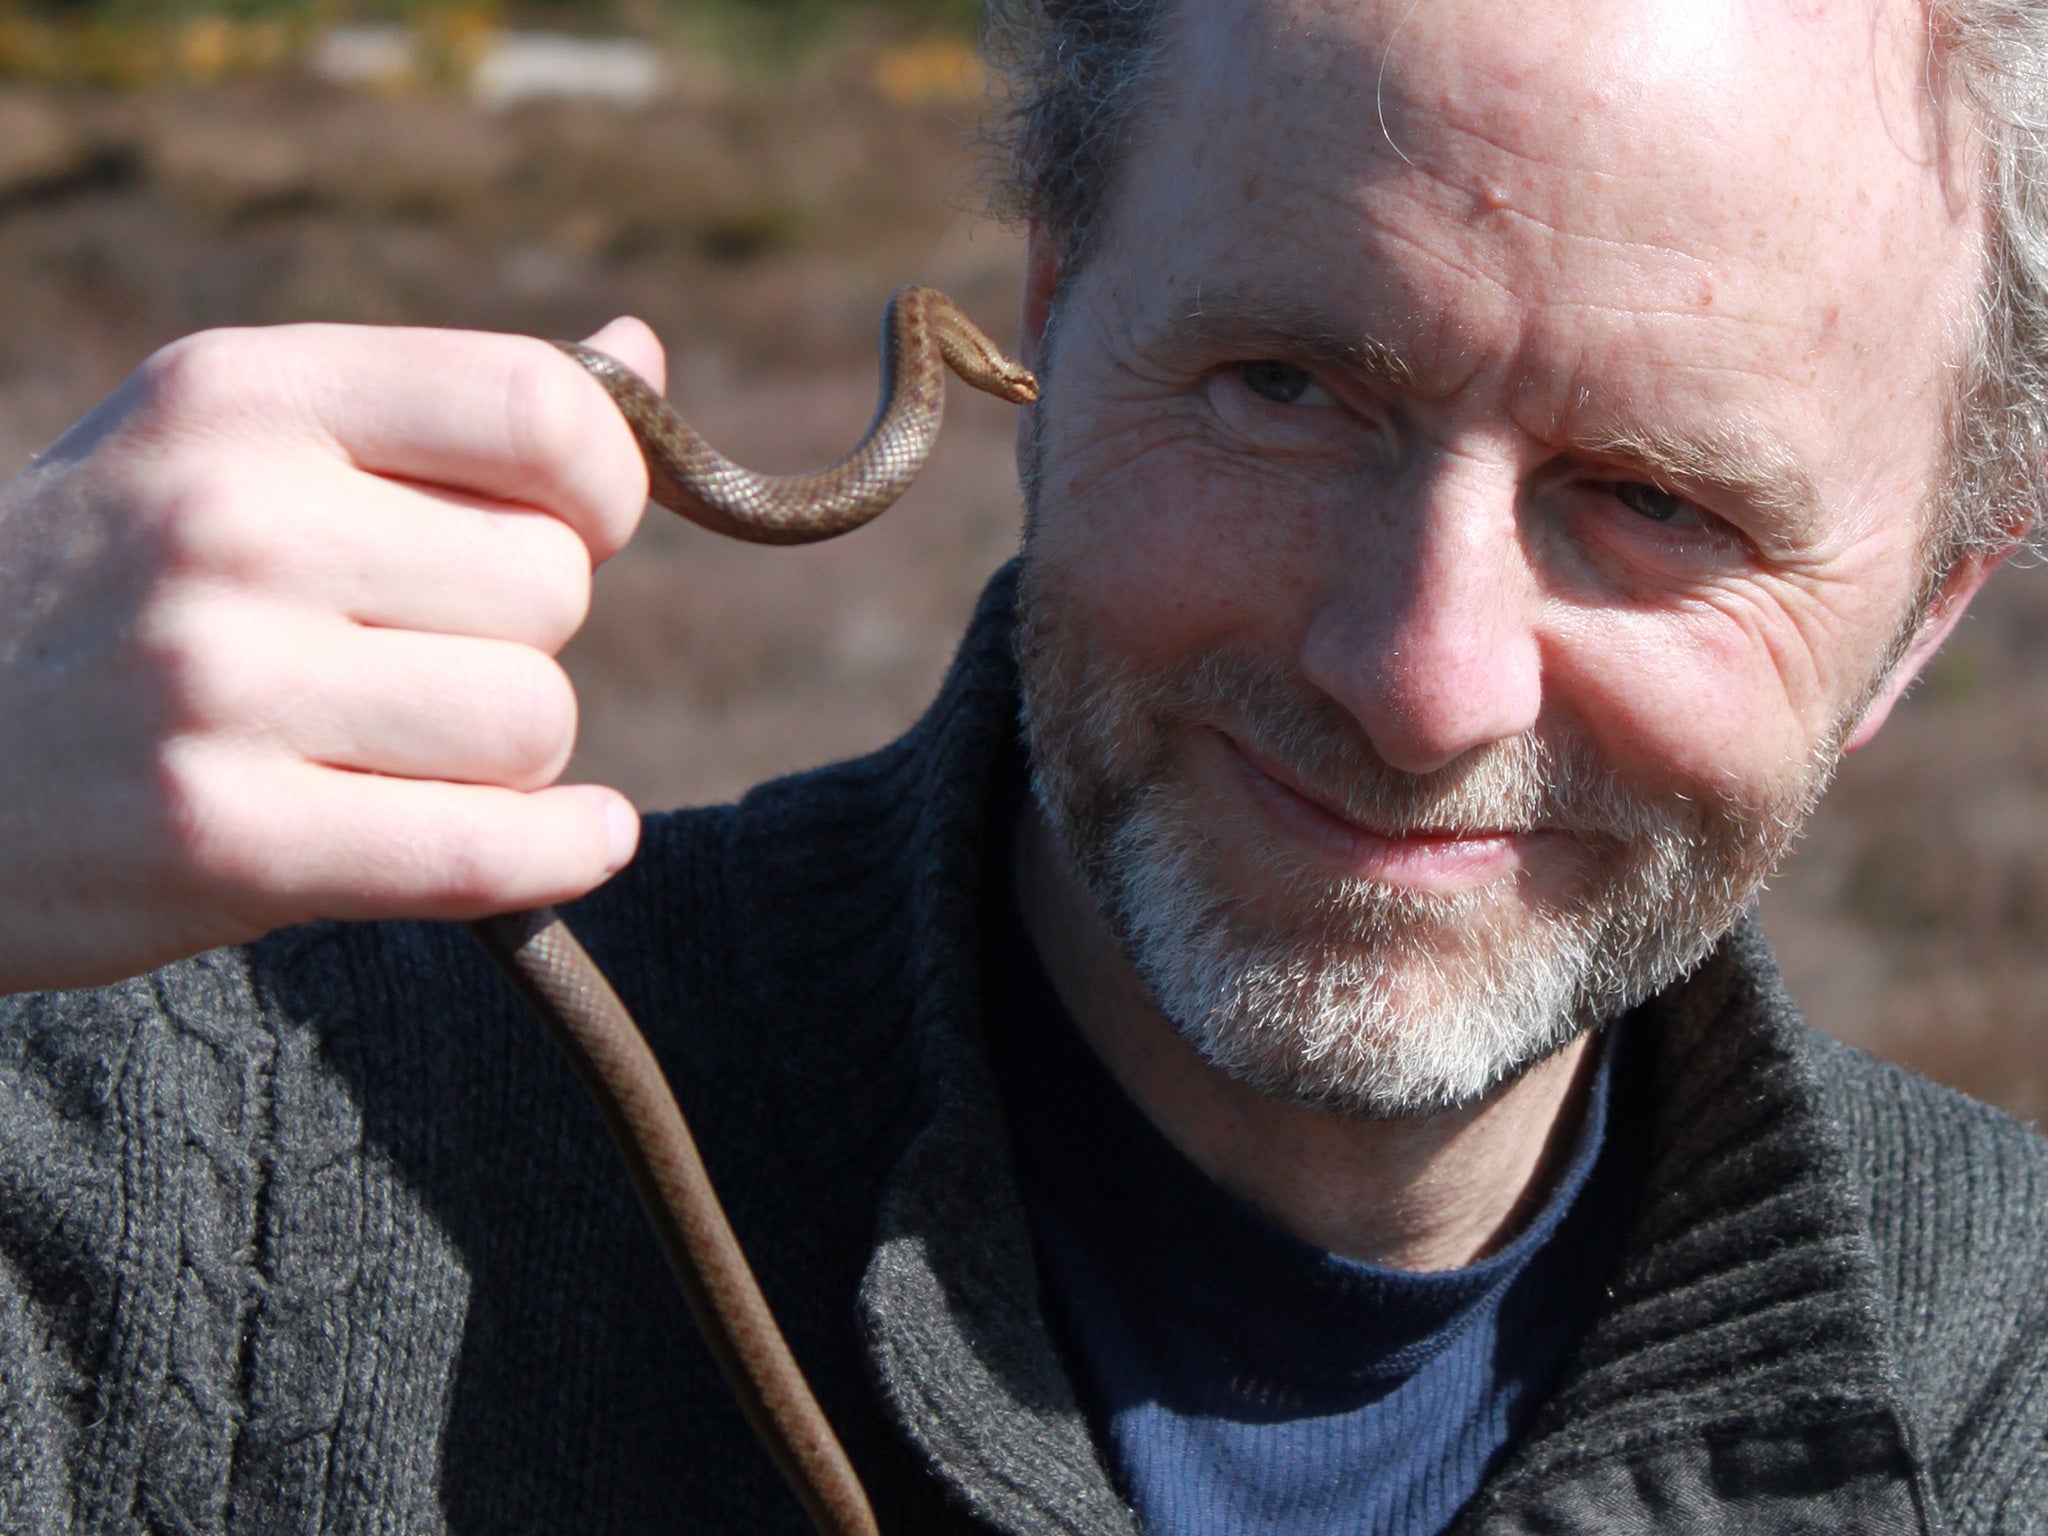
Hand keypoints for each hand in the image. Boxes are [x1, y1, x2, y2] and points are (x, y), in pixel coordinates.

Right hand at [0, 318, 661, 993]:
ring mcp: (217, 684)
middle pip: (551, 588)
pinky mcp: (219, 840)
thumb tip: (639, 349)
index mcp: (242, 397)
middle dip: (522, 636)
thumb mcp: (225, 443)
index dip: (603, 483)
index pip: (536, 408)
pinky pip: (485, 850)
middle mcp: (229, 521)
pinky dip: (562, 852)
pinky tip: (579, 837)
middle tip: (420, 659)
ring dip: (508, 753)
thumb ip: (440, 407)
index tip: (579, 528)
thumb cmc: (102, 591)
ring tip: (400, 748)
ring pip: (531, 720)